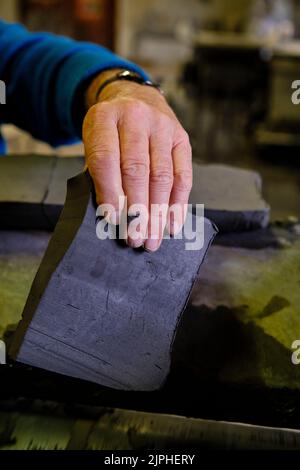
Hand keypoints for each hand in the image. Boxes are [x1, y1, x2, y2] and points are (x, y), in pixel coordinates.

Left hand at [83, 70, 191, 251]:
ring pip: (162, 176)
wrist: (135, 99)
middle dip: (136, 210)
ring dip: (158, 213)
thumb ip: (97, 173)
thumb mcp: (94, 142)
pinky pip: (183, 175)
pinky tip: (172, 224)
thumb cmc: (110, 132)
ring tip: (153, 239)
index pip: (106, 161)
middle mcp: (135, 118)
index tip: (112, 221)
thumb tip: (111, 217)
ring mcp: (162, 126)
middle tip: (135, 239)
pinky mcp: (182, 137)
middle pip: (137, 171)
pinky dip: (178, 203)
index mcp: (104, 118)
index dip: (109, 194)